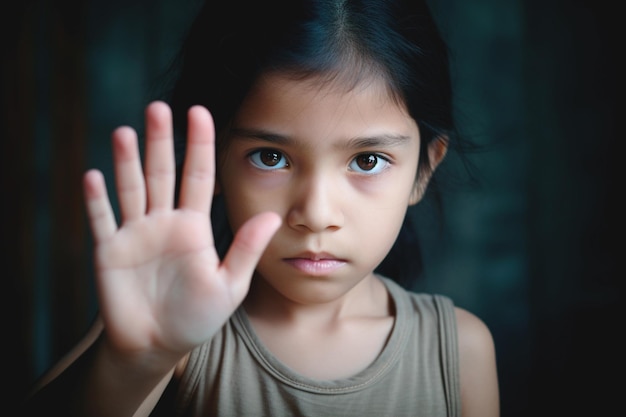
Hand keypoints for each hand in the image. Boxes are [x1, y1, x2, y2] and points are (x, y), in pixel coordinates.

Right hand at [83, 101, 279, 359]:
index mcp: (193, 225)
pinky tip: (94, 176)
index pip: (197, 175)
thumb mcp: (228, 285)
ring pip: (130, 189)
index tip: (199, 112)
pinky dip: (97, 201)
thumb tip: (271, 217)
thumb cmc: (197, 317)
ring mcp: (135, 234)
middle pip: (161, 173)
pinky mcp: (110, 251)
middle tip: (158, 108)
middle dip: (160, 141)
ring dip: (126, 162)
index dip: (198, 145)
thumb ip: (246, 250)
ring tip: (126, 132)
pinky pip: (102, 221)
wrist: (158, 346)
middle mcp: (164, 222)